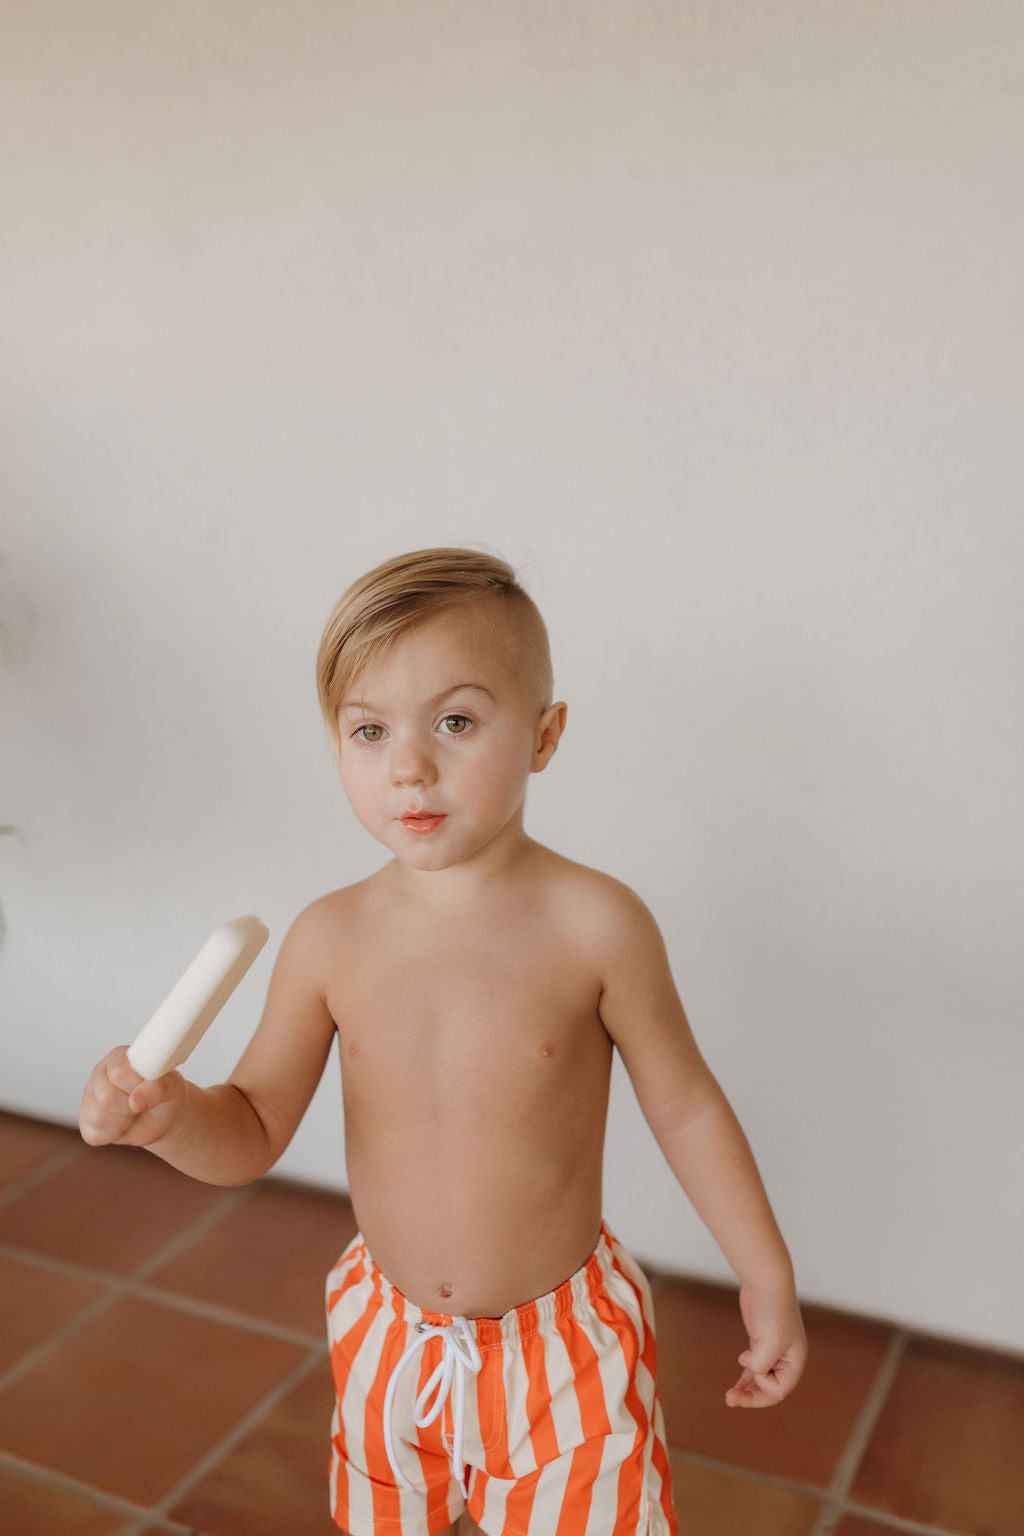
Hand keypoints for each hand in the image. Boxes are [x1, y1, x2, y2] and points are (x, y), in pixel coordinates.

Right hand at [78, 1046, 188, 1149]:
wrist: (164, 1117)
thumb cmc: (166, 1095)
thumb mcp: (172, 1087)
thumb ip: (158, 1088)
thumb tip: (136, 1099)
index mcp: (119, 1057)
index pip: (118, 1071)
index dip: (135, 1085)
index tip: (147, 1088)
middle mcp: (100, 1074)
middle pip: (106, 1097)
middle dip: (130, 1106)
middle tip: (141, 1103)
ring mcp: (90, 1097)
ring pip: (98, 1117)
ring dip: (123, 1121)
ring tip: (133, 1113)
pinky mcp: (86, 1121)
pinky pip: (95, 1134)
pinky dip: (114, 1134)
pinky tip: (123, 1124)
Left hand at [725, 1281, 807, 1407]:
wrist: (766, 1282)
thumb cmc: (771, 1312)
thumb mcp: (768, 1343)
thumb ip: (760, 1365)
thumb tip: (752, 1371)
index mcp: (795, 1362)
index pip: (778, 1390)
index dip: (761, 1385)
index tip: (749, 1359)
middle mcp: (787, 1360)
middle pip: (770, 1389)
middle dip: (751, 1397)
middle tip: (730, 1400)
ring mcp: (773, 1351)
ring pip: (761, 1380)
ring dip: (746, 1390)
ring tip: (730, 1399)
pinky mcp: (760, 1342)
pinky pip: (756, 1367)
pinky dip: (746, 1376)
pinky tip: (739, 1378)